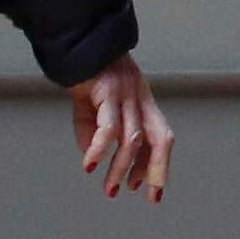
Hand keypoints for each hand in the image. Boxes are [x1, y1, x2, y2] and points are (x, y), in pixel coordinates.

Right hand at [68, 57, 173, 199]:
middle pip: (162, 138)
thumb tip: (92, 159)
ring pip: (133, 139)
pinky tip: (91, 164)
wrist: (78, 42)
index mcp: (143, 103)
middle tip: (151, 196)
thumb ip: (94, 132)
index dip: (157, 164)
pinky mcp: (108, 91)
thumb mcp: (94, 107)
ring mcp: (127, 95)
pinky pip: (108, 126)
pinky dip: (101, 148)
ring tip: (109, 188)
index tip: (147, 187)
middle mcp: (140, 100)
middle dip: (159, 170)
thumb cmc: (89, 72)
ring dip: (121, 167)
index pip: (161, 138)